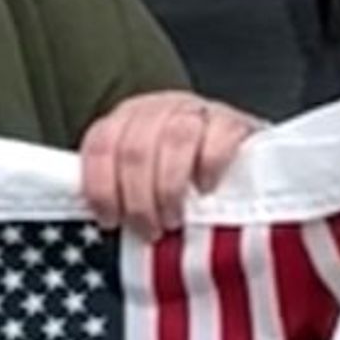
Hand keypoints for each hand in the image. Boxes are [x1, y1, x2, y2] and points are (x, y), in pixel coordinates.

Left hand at [79, 92, 257, 240]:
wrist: (238, 157)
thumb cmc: (182, 175)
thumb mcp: (144, 179)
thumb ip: (122, 193)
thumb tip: (107, 228)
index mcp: (125, 120)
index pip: (100, 146)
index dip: (101, 188)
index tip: (111, 221)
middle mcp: (156, 109)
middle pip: (135, 149)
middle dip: (138, 200)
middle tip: (150, 230)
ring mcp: (195, 110)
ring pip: (173, 139)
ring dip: (168, 188)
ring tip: (174, 220)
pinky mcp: (231, 121)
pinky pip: (217, 137)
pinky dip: (208, 167)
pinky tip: (206, 189)